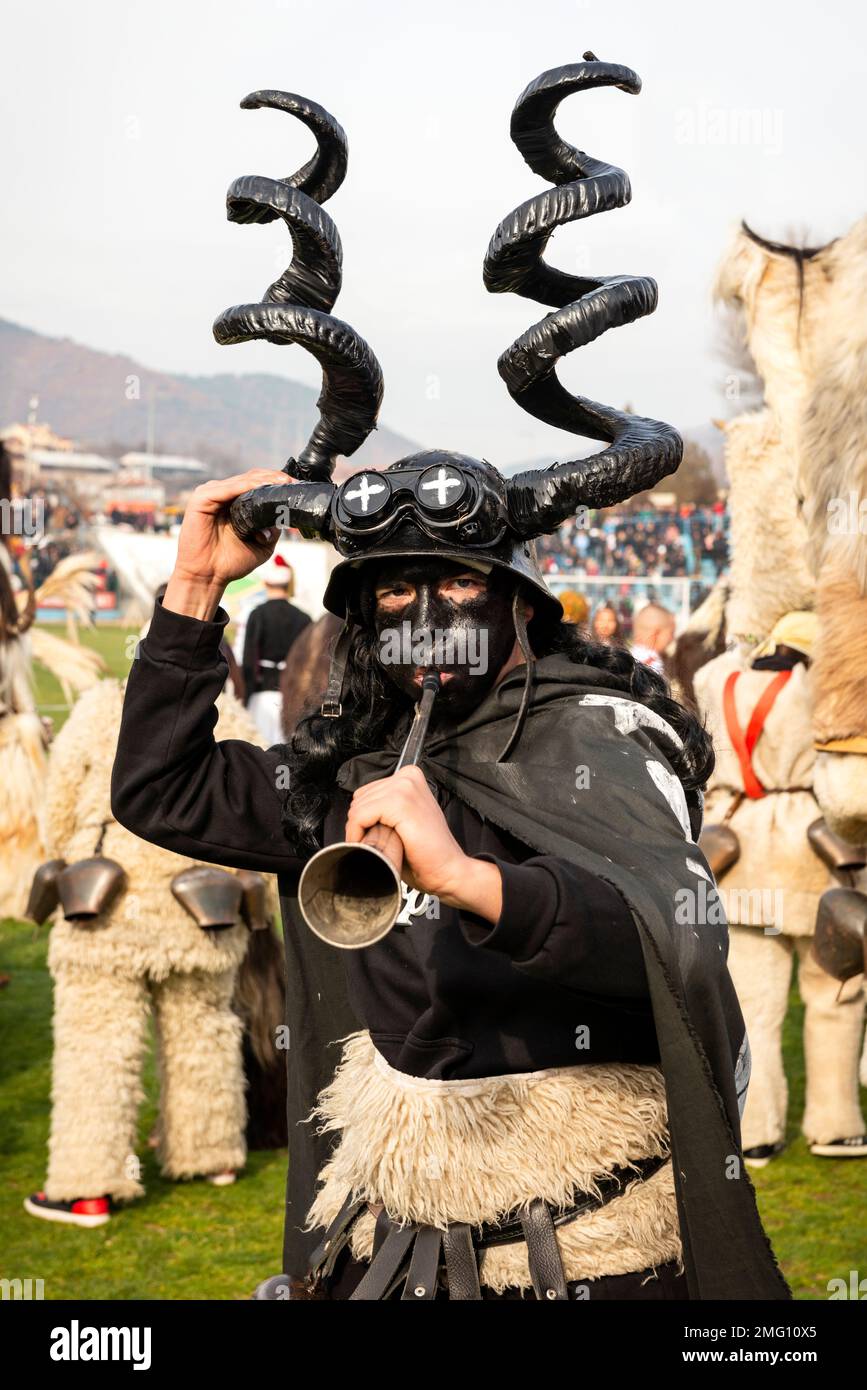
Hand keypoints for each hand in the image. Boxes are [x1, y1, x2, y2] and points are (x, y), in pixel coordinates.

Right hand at [163, 469, 285, 619]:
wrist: (208, 577)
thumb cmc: (231, 562)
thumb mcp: (262, 545)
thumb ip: (273, 528)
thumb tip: (285, 514)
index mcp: (235, 502)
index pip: (258, 483)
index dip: (277, 483)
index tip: (297, 487)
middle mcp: (223, 494)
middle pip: (252, 478)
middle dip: (274, 478)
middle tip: (293, 482)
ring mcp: (211, 494)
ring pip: (242, 480)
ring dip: (264, 480)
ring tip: (283, 482)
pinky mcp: (201, 498)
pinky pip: (227, 488)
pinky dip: (246, 486)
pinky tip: (262, 487)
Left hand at [344, 766, 502, 922]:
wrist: (448, 871)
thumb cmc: (426, 854)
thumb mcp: (401, 822)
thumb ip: (382, 810)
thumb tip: (354, 812)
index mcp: (409, 777)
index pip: (366, 793)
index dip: (364, 819)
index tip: (373, 836)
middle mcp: (408, 776)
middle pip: (359, 799)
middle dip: (361, 825)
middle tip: (379, 844)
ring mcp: (405, 787)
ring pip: (357, 808)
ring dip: (360, 832)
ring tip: (381, 847)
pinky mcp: (400, 803)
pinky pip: (360, 816)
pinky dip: (358, 834)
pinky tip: (375, 847)